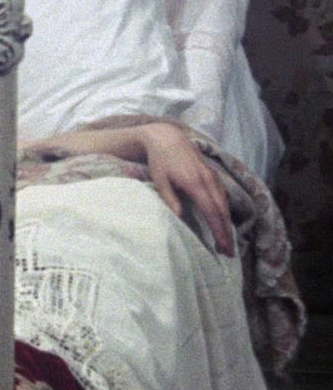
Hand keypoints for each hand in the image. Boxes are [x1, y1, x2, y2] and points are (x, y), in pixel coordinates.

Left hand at [139, 123, 234, 255]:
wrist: (166, 137)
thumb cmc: (160, 161)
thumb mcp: (160, 180)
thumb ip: (170, 199)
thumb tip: (180, 218)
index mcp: (195, 183)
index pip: (211, 212)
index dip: (219, 231)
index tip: (224, 247)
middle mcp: (208, 180)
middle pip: (222, 210)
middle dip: (226, 232)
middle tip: (229, 252)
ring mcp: (212, 175)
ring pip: (224, 203)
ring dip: (227, 222)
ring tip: (226, 240)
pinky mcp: (212, 173)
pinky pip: (222, 194)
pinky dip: (225, 209)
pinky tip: (223, 219)